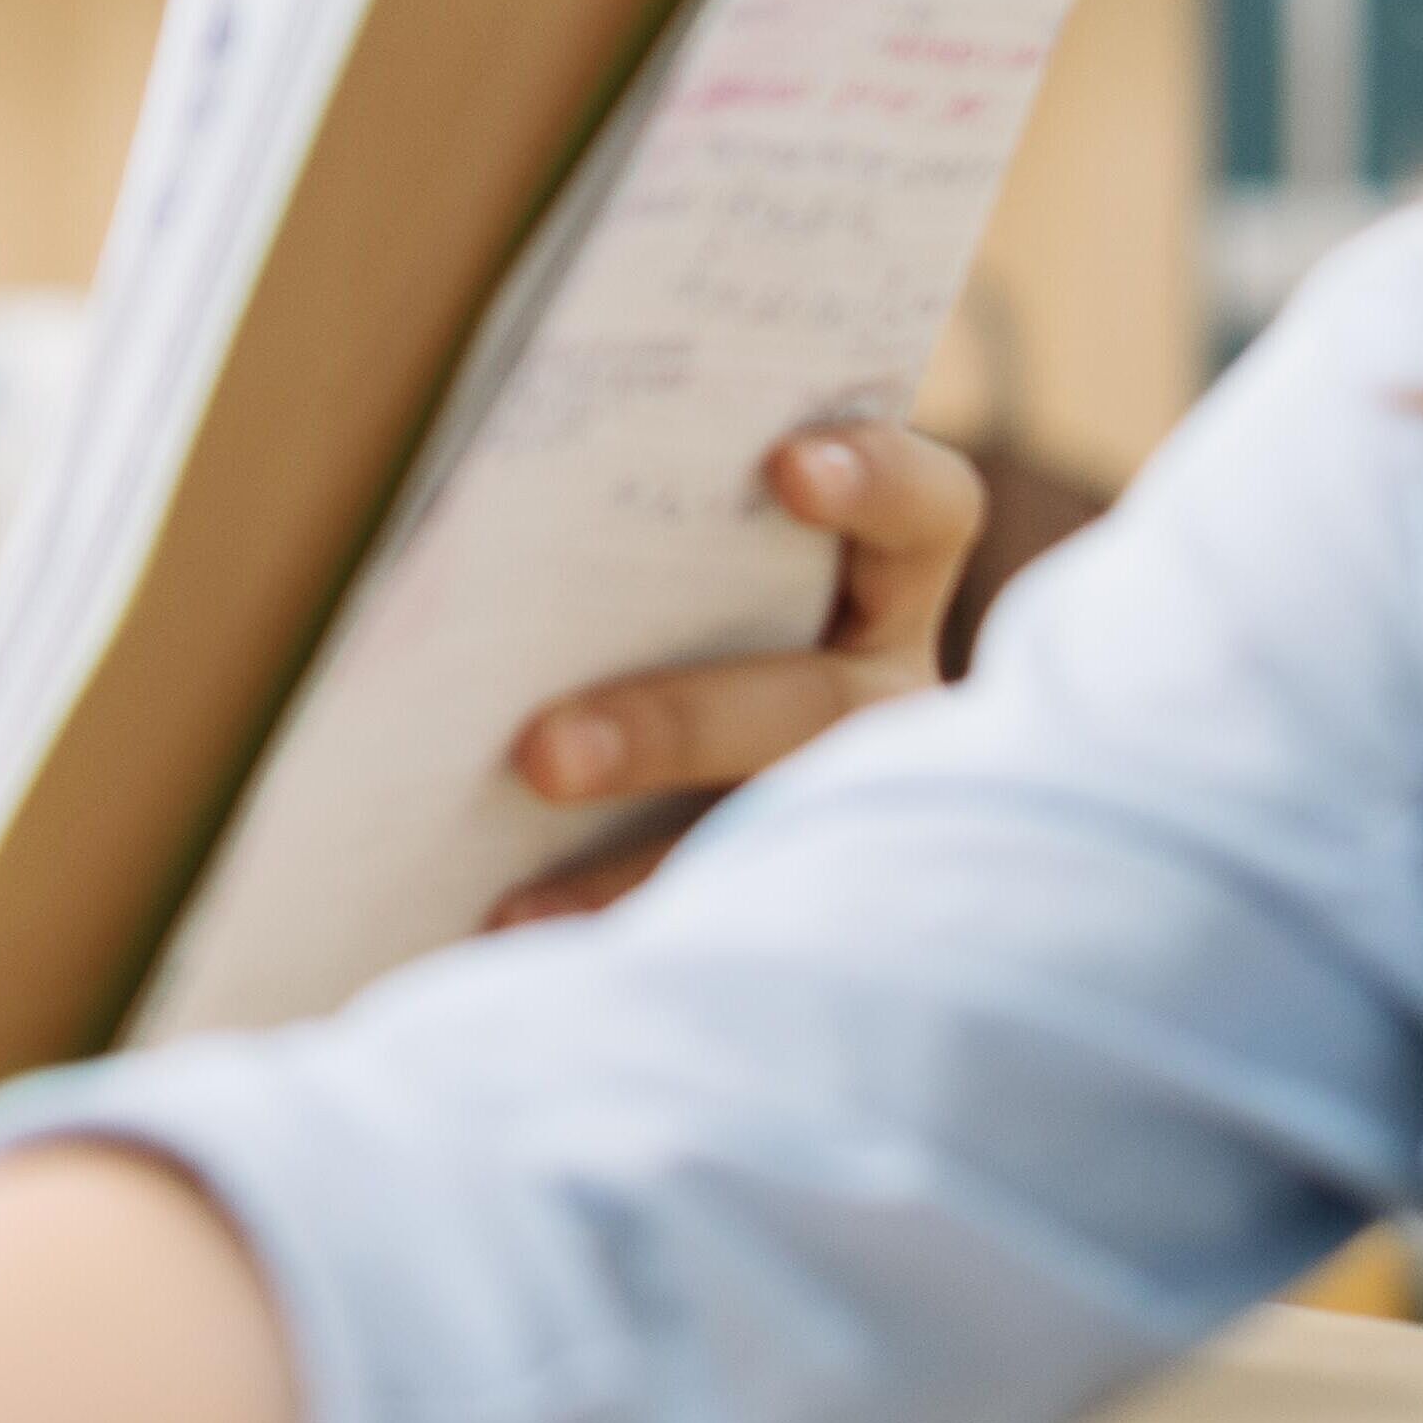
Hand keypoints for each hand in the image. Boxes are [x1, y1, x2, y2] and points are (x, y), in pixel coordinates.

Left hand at [483, 413, 980, 924]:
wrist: (643, 772)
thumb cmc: (640, 605)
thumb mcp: (660, 562)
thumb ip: (634, 525)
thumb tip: (496, 495)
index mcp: (884, 590)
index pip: (926, 515)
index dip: (877, 482)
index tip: (787, 468)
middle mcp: (889, 707)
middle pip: (812, 710)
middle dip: (672, 730)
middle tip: (538, 755)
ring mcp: (859, 813)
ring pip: (770, 848)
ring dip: (635, 876)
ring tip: (512, 909)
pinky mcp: (800, 910)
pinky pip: (723, 942)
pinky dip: (612, 945)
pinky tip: (513, 954)